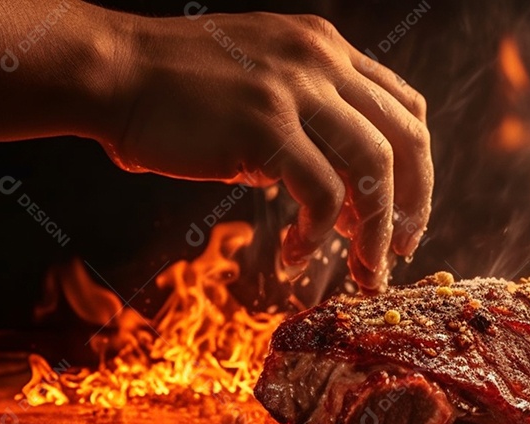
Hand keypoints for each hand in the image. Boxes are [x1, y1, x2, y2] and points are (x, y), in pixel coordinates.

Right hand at [106, 13, 432, 291]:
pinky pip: (321, 194)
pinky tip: (295, 252)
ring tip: (362, 267)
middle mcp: (321, 61)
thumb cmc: (175, 89)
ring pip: (375, 169)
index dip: (417, 167)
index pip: (404, 106)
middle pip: (406, 138)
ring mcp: (295, 90)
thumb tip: (339, 187)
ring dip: (377, 230)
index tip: (407, 212)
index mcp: (326, 49)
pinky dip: (317, 234)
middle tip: (401, 250)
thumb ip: (307, 118)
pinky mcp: (265, 126)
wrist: (111, 73)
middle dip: (415, 203)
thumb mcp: (261, 81)